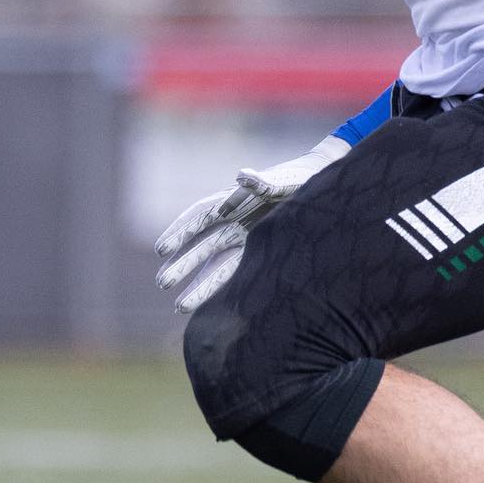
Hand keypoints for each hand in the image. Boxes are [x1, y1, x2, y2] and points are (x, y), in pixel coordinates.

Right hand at [154, 134, 349, 313]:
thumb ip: (263, 182)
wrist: (321, 185)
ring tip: (178, 306)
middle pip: (203, 245)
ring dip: (198, 284)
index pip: (200, 216)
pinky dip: (221, 288)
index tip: (162, 248)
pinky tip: (208, 307)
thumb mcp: (283, 180)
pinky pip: (236, 272)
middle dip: (183, 263)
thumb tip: (241, 176)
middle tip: (162, 282)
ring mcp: (246, 238)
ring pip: (216, 264)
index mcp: (235, 200)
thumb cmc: (300, 179)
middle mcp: (235, 221)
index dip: (180, 230)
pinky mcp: (260, 253)